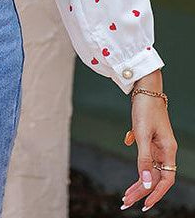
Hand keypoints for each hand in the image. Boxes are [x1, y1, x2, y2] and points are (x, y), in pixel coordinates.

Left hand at [121, 71, 177, 211]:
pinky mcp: (149, 140)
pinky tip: (129, 171)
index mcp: (168, 149)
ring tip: (125, 196)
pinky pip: (145, 159)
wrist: (144, 88)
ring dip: (138, 183)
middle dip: (141, 191)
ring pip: (149, 170)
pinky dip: (137, 168)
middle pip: (155, 177)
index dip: (156, 193)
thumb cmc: (145, 108)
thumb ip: (143, 159)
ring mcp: (157, 145)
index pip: (166, 179)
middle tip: (125, 202)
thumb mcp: (141, 134)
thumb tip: (146, 183)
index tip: (144, 205)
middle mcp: (165, 150)